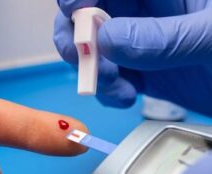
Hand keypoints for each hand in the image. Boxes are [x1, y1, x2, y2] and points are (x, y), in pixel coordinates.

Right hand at [54, 1, 211, 115]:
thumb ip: (164, 37)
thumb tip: (107, 40)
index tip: (74, 11)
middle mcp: (145, 10)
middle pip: (87, 11)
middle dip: (79, 36)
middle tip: (89, 62)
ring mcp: (139, 41)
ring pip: (90, 47)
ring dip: (90, 69)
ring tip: (116, 88)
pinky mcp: (138, 70)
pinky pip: (106, 76)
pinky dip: (106, 90)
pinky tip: (125, 97)